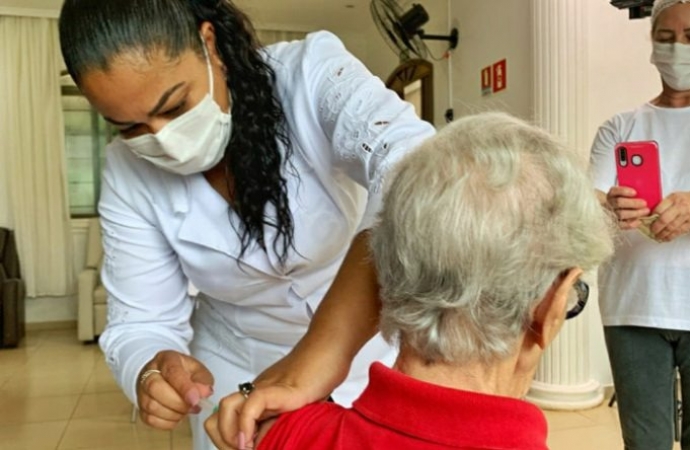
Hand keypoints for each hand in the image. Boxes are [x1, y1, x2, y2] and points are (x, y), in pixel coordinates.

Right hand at [137, 350, 213, 429]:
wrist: (165, 375)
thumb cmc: (183, 372)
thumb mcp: (197, 370)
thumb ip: (203, 380)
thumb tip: (205, 392)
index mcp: (166, 359)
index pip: (172, 372)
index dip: (184, 387)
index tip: (195, 400)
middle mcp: (149, 373)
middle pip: (156, 388)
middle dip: (178, 403)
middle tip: (193, 406)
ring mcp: (142, 391)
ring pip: (152, 406)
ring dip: (174, 413)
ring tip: (186, 410)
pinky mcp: (140, 407)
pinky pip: (150, 419)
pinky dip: (167, 422)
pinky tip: (177, 416)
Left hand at [204, 348, 348, 448]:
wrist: (331, 348)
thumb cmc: (320, 374)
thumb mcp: (297, 406)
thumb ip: (281, 421)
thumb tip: (270, 442)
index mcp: (257, 399)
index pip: (225, 420)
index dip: (228, 439)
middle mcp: (255, 393)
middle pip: (219, 415)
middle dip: (225, 440)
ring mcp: (265, 388)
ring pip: (227, 408)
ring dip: (230, 435)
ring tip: (248, 448)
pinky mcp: (279, 388)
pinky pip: (251, 404)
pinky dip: (245, 426)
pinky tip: (253, 441)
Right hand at [605, 186, 649, 229]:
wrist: (621, 214)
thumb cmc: (629, 201)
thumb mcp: (629, 194)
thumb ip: (634, 192)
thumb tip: (644, 190)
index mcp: (612, 195)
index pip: (615, 191)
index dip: (624, 191)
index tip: (635, 193)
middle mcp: (609, 204)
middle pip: (619, 202)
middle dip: (633, 203)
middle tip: (644, 203)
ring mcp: (611, 214)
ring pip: (620, 214)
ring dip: (634, 213)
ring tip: (646, 211)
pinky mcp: (614, 224)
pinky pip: (621, 225)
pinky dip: (630, 224)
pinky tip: (639, 222)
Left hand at [650, 192, 689, 241]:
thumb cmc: (685, 200)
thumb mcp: (674, 198)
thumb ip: (664, 205)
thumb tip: (649, 215)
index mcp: (673, 199)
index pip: (659, 209)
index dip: (650, 217)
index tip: (645, 222)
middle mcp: (680, 207)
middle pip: (664, 219)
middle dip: (656, 227)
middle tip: (651, 231)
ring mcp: (686, 216)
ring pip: (671, 227)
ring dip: (662, 234)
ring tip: (656, 236)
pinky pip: (679, 232)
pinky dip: (670, 236)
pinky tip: (665, 238)